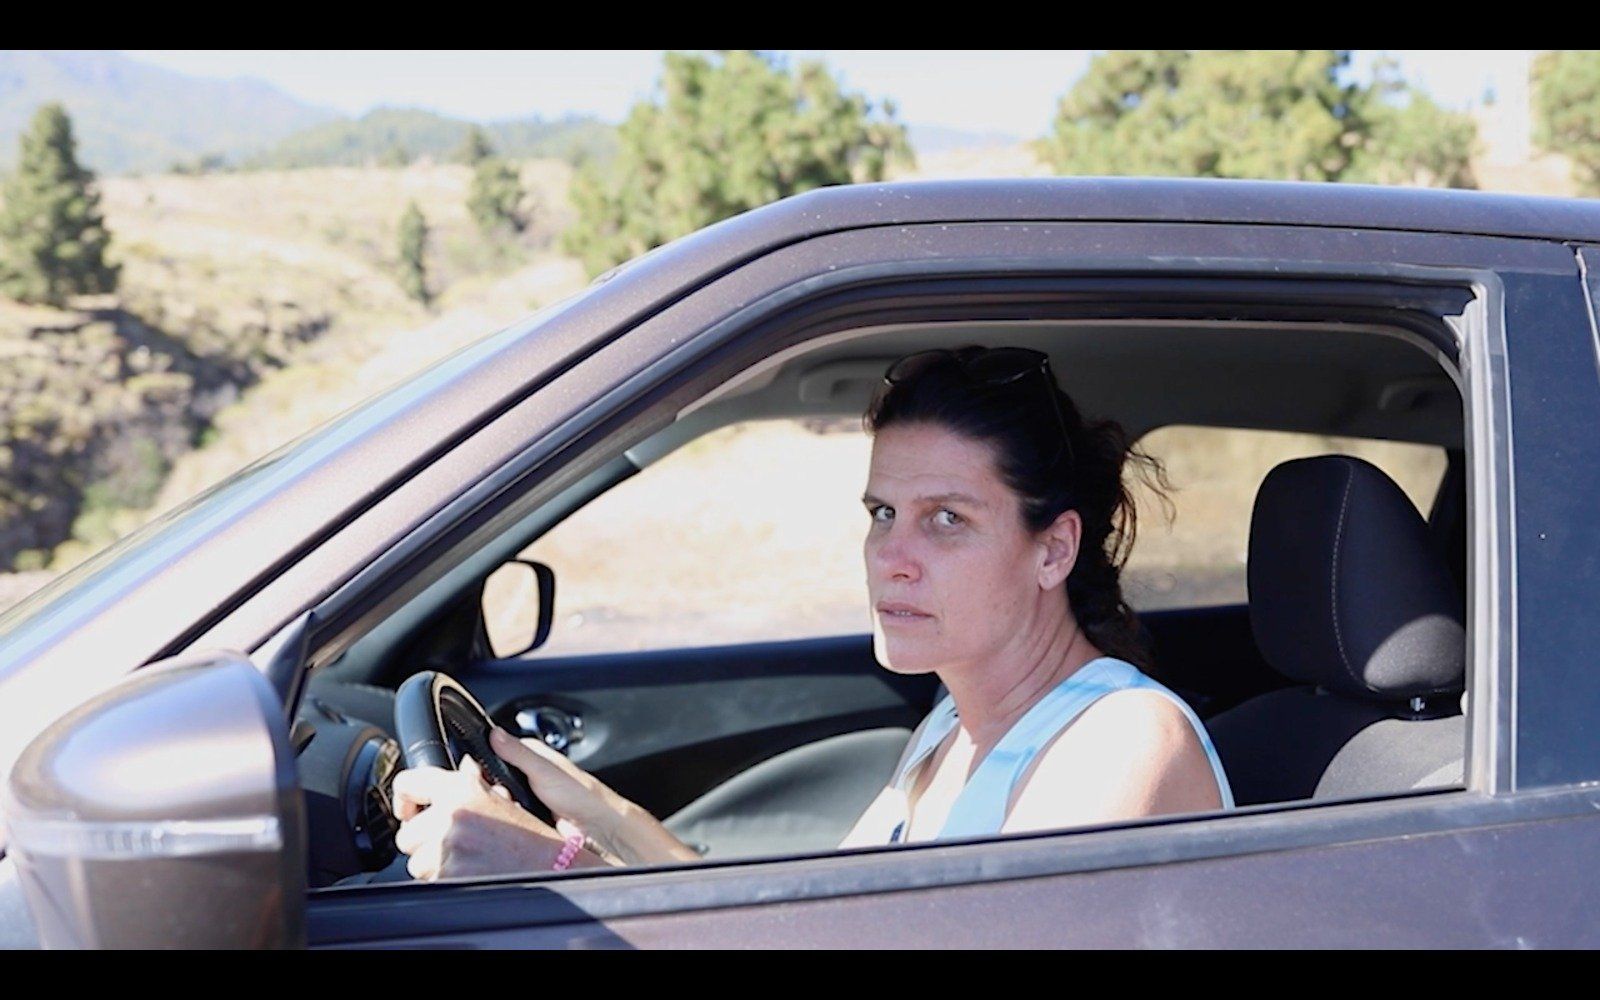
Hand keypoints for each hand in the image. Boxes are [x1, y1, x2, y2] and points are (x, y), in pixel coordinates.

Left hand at [391, 756, 600, 880]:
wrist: (552, 868)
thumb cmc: (532, 837)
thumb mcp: (504, 797)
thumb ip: (474, 783)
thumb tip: (460, 769)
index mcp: (463, 788)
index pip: (409, 783)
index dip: (404, 799)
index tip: (408, 810)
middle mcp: (452, 814)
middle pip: (407, 834)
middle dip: (425, 843)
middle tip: (455, 845)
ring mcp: (448, 846)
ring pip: (415, 862)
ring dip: (435, 866)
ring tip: (467, 862)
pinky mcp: (447, 875)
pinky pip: (427, 881)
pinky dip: (443, 882)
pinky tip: (469, 875)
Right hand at [487, 725, 626, 841]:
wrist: (596, 826)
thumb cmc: (580, 794)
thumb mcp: (544, 770)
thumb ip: (519, 753)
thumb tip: (495, 733)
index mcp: (530, 754)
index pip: (492, 753)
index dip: (481, 765)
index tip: (476, 776)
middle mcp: (526, 773)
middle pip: (492, 780)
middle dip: (491, 791)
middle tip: (503, 796)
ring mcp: (525, 795)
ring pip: (497, 800)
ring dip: (500, 807)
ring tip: (512, 809)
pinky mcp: (526, 816)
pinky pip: (507, 817)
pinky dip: (507, 820)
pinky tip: (514, 823)